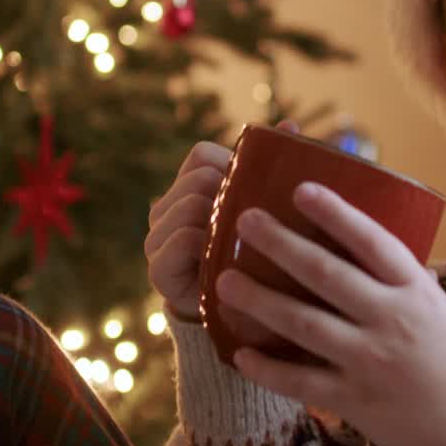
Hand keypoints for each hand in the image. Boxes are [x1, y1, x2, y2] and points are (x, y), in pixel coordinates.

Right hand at [145, 120, 297, 321]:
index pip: (201, 155)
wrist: (245, 320)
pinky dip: (206, 244)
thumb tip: (289, 126)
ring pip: (190, 203)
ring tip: (241, 245)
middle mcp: (165, 210)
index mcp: (187, 189)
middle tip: (254, 225)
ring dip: (220, 221)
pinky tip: (225, 261)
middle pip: (197, 178)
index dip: (231, 166)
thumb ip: (273, 169)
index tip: (256, 191)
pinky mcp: (157, 268)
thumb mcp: (268, 211)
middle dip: (229, 196)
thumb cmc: (260, 258)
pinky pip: (183, 237)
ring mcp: (157, 239)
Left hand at [214, 182, 445, 445]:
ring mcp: (373, 361)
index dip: (336, 213)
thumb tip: (353, 233)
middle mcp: (394, 320)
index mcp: (416, 290)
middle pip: (327, 274)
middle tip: (245, 220)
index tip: (301, 189)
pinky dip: (268, 368)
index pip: (373, 241)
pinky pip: (302, 382)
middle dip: (281, 244)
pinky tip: (240, 353)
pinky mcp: (358, 401)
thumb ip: (396, 276)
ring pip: (304, 324)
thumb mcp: (434, 306)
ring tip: (223, 281)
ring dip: (259, 300)